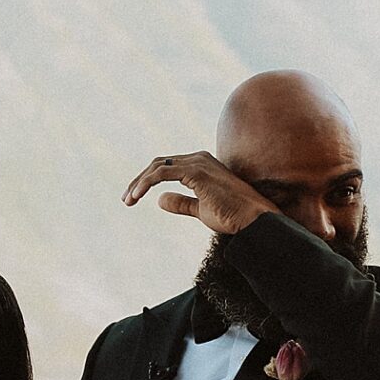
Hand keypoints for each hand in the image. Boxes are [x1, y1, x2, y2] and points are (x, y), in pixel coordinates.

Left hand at [123, 150, 273, 233]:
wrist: (253, 220)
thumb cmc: (232, 216)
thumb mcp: (200, 210)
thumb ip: (181, 203)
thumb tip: (160, 200)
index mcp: (201, 165)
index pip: (167, 167)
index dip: (147, 181)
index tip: (133, 198)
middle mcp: (199, 159)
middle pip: (159, 164)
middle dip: (139, 181)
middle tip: (126, 200)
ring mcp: (198, 163)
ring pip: (158, 167)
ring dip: (139, 183)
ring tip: (128, 200)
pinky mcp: (196, 172)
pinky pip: (162, 173)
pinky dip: (146, 183)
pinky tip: (136, 196)